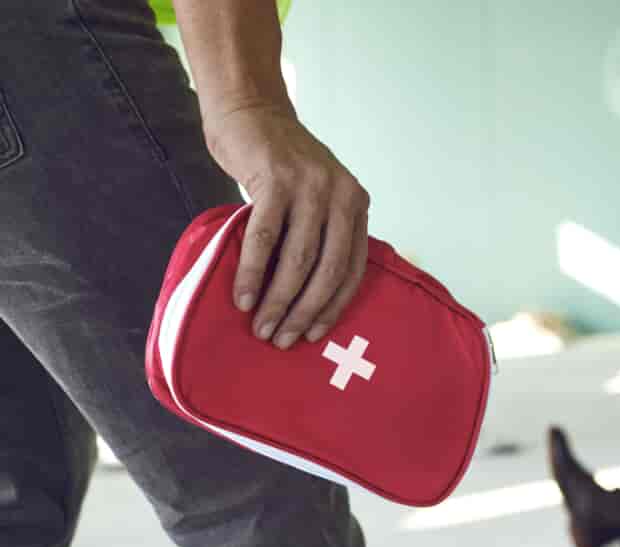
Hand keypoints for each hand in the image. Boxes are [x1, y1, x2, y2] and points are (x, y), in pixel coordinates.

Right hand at [204, 104, 369, 349]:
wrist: (251, 112)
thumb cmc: (280, 164)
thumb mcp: (317, 196)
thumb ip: (321, 233)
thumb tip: (307, 297)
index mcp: (356, 204)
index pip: (353, 268)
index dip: (333, 306)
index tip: (313, 334)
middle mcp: (341, 195)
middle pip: (328, 269)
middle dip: (304, 311)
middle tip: (281, 340)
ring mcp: (309, 187)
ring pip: (297, 259)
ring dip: (278, 300)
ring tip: (260, 327)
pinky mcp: (275, 181)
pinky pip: (264, 239)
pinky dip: (251, 273)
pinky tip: (242, 298)